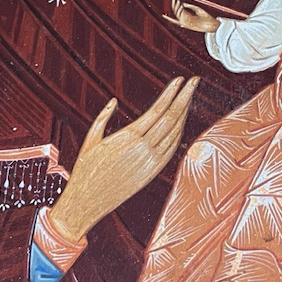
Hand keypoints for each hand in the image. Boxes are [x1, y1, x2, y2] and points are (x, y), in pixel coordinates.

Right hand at [49, 76, 198, 241]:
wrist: (89, 201)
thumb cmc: (86, 170)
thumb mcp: (91, 140)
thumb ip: (103, 117)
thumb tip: (113, 101)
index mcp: (128, 136)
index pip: (157, 109)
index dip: (172, 93)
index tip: (180, 80)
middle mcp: (144, 148)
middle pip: (171, 117)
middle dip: (185, 97)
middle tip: (194, 81)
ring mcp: (151, 161)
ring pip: (175, 132)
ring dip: (184, 113)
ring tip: (189, 97)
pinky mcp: (153, 172)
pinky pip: (172, 149)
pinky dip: (179, 133)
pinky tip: (181, 123)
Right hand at [164, 0, 219, 32]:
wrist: (210, 23)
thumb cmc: (205, 16)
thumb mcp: (197, 9)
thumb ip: (190, 6)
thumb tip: (182, 4)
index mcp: (187, 15)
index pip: (179, 10)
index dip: (176, 5)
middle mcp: (185, 18)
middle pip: (176, 12)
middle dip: (174, 6)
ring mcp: (185, 22)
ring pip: (177, 15)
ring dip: (176, 8)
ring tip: (179, 2)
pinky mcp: (186, 25)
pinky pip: (179, 19)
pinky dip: (179, 13)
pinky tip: (181, 7)